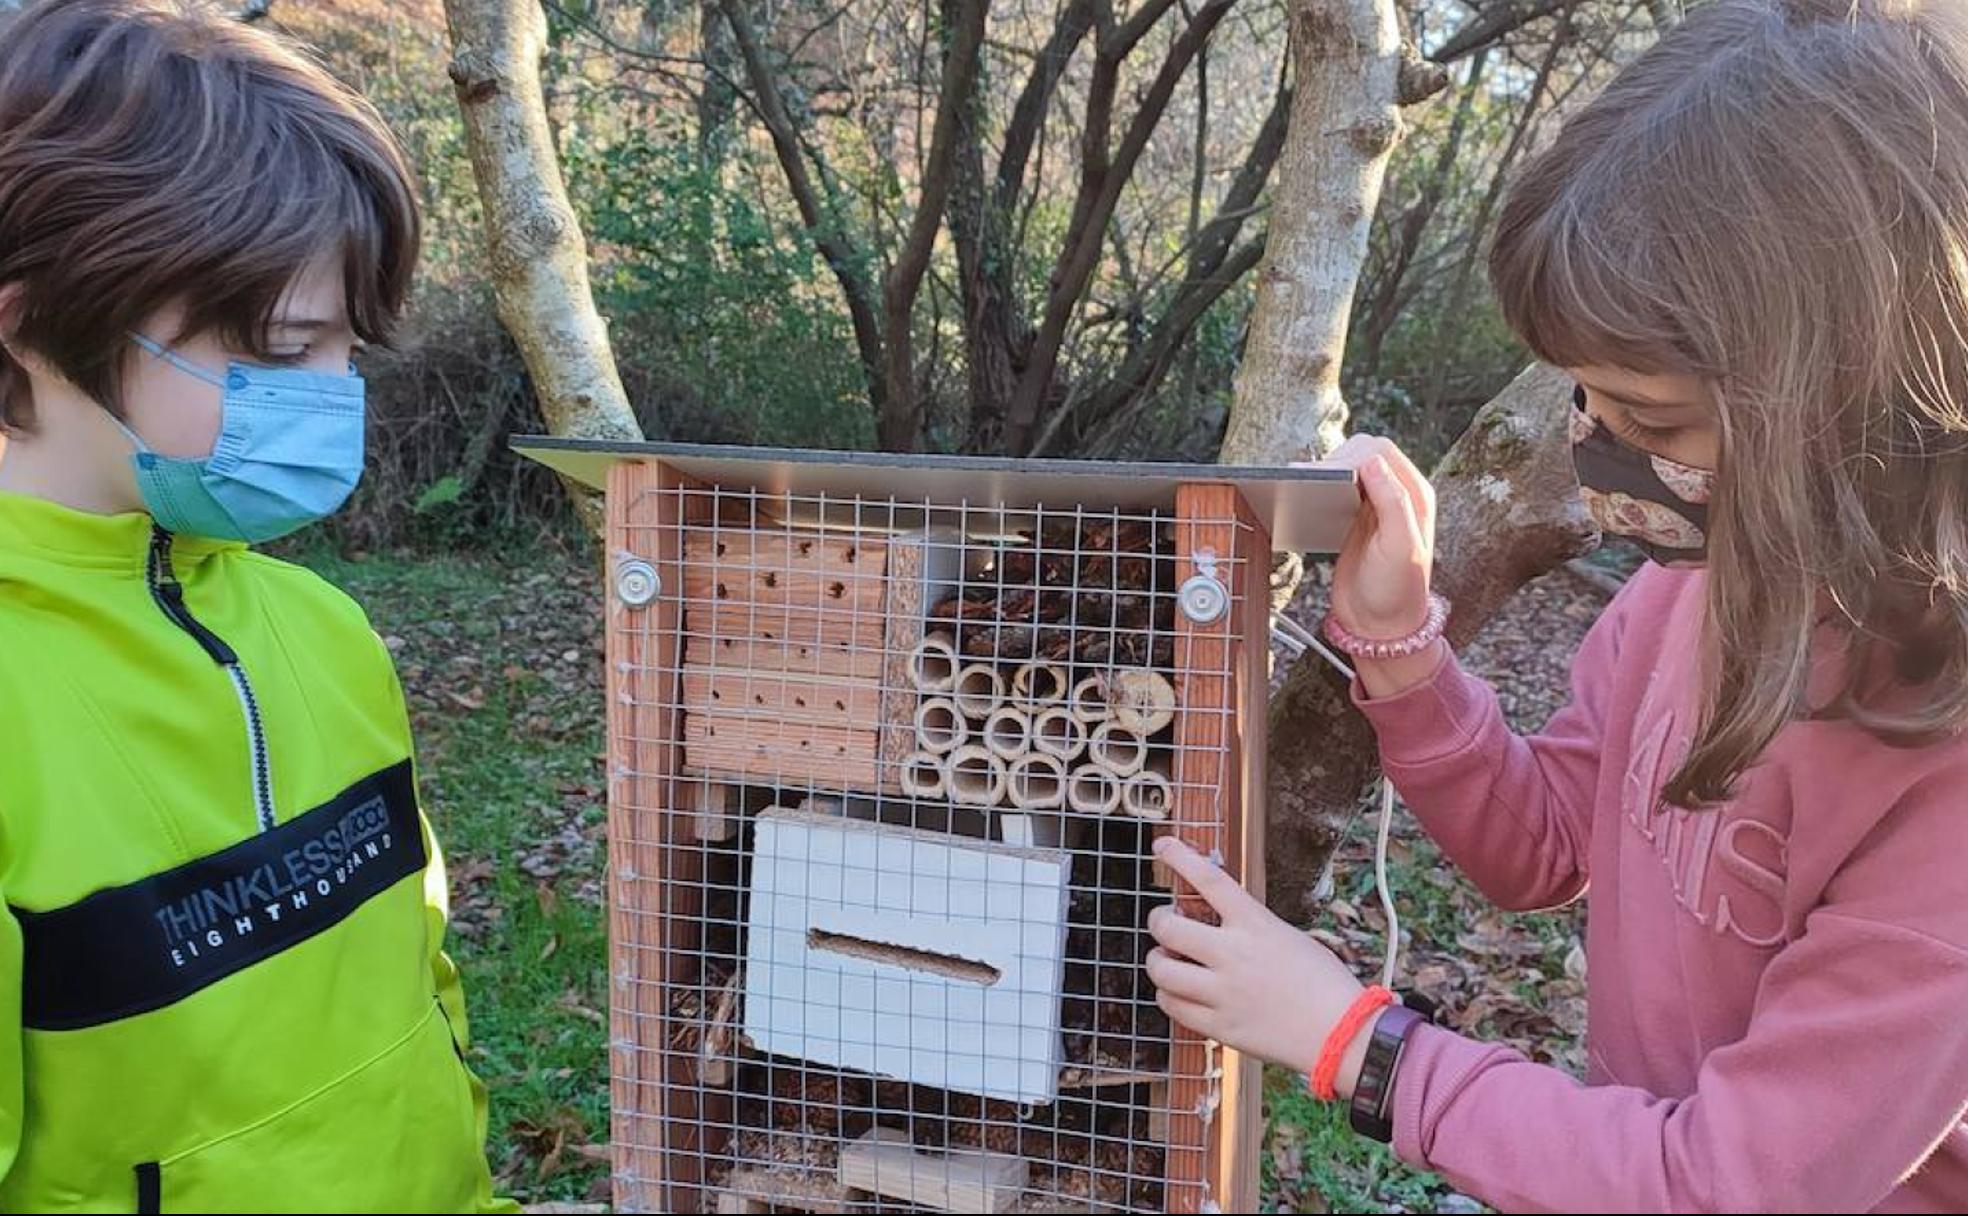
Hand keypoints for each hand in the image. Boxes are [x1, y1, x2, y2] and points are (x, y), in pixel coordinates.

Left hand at [1145, 837, 1373, 1098]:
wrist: (1342, 1034)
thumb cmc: (1323, 982)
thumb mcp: (1287, 937)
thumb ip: (1249, 927)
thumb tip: (1212, 923)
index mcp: (1256, 925)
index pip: (1210, 879)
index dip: (1180, 857)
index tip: (1162, 845)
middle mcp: (1234, 954)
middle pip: (1168, 926)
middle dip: (1158, 920)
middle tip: (1164, 922)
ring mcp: (1224, 992)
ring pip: (1161, 970)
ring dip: (1158, 961)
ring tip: (1167, 961)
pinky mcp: (1221, 1026)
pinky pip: (1172, 1006)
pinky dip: (1168, 996)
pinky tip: (1178, 993)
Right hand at [1314, 435, 1444, 697]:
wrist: (1380, 627)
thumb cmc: (1396, 592)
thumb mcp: (1401, 547)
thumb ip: (1392, 501)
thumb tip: (1370, 461)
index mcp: (1414, 494)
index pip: (1379, 452)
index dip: (1351, 456)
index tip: (1327, 476)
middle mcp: (1396, 495)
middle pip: (1362, 452)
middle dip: (1335, 460)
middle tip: (1312, 483)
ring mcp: (1374, 506)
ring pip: (1347, 467)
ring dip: (1325, 472)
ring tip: (1306, 488)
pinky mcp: (1353, 519)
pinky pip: (1335, 489)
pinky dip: (1320, 487)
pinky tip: (1309, 498)